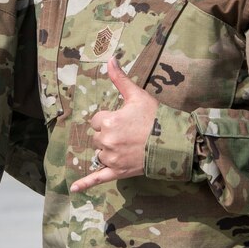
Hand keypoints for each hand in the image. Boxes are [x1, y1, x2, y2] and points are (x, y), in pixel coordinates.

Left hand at [71, 57, 158, 192]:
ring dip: (108, 150)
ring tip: (128, 145)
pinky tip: (74, 189)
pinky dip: (86, 183)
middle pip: (97, 137)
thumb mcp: (137, 95)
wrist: (174, 142)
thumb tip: (109, 58)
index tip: (123, 120)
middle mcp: (107, 140)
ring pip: (99, 153)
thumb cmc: (156, 117)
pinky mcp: (118, 172)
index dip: (108, 119)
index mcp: (108, 121)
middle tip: (128, 132)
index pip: (96, 120)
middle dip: (108, 134)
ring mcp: (112, 158)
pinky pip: (98, 178)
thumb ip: (119, 78)